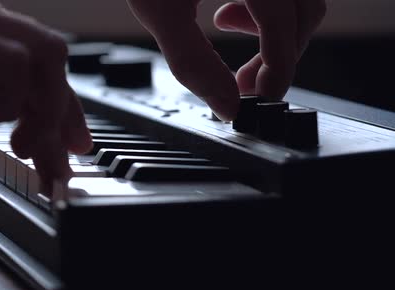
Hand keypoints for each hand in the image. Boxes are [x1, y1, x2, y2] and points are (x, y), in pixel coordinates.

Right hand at [0, 0, 91, 189]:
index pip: (32, 58)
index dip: (57, 102)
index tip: (65, 142)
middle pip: (49, 60)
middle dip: (65, 117)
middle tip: (62, 165)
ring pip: (45, 58)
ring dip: (46, 114)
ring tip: (25, 151)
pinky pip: (9, 67)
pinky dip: (6, 103)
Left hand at [127, 0, 325, 119]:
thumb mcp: (160, 10)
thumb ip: (193, 62)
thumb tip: (226, 105)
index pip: (285, 27)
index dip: (278, 70)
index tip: (259, 96)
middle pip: (303, 16)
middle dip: (275, 55)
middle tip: (243, 80)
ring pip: (301, 0)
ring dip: (273, 29)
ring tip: (226, 27)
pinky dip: (267, 6)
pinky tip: (229, 7)